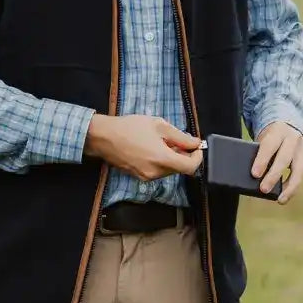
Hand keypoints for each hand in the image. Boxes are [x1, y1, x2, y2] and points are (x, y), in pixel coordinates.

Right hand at [85, 114, 203, 180]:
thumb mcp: (159, 126)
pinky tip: (152, 148)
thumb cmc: (131, 127)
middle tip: (178, 139)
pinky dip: (161, 161)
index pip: (190, 167)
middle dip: (183, 155)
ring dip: (172, 158)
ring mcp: (146, 177)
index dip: (198, 158)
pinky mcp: (139, 177)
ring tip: (162, 141)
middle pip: (179, 169)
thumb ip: (181, 137)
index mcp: (162, 159)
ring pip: (169, 170)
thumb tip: (196, 143)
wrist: (104, 137)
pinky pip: (157, 171)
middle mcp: (156, 173)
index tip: (196, 147)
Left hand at [253, 121, 302, 204]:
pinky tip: (285, 195)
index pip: (269, 145)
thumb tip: (254, 175)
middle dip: (273, 176)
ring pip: (299, 169)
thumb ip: (261, 151)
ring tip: (280, 199)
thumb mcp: (266, 137)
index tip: (254, 174)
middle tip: (263, 189)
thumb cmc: (273, 135)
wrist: (293, 124)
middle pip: (284, 158)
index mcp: (279, 130)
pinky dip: (294, 186)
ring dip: (290, 187)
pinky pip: (302, 175)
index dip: (262, 160)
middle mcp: (293, 138)